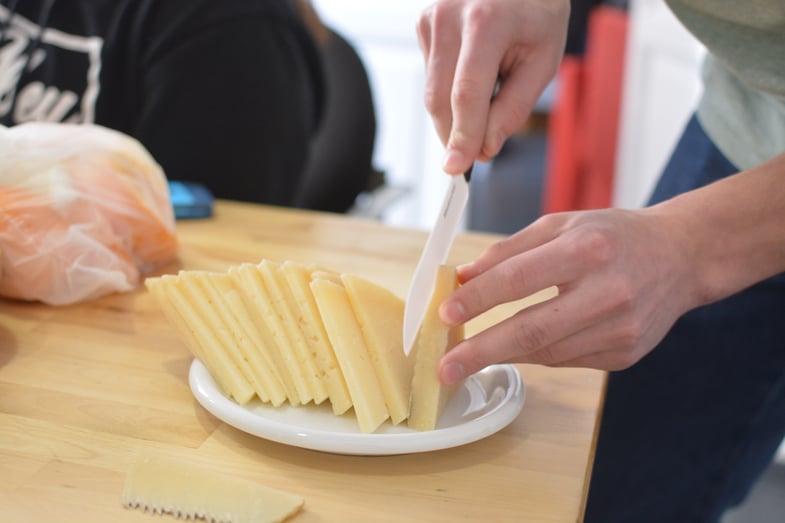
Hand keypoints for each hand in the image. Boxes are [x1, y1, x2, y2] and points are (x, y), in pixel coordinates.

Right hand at [417, 0, 568, 173]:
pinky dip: (450, 93)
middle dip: (455, 135)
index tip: (458, 165)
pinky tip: (474, 75)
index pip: (467, 94)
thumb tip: (485, 147)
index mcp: (486, 22)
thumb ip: (513, 109)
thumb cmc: (537, 15)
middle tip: (476, 153)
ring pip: (432, 94)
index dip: (462, 135)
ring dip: (455, 115)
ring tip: (489, 96)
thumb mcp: (543, 62)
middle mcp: (450, 17)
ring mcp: (432, 20)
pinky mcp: (424, 26)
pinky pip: (431, 78)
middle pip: (440, 99)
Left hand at [437, 208, 703, 382]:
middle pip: (532, 329)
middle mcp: (609, 291)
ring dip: (504, 355)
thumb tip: (463, 278)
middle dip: (481, 351)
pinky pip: (566, 360)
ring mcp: (621, 329)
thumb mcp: (561, 224)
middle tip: (445, 367)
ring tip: (470, 358)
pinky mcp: (626, 354)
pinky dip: (535, 355)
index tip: (444, 314)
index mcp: (588, 249)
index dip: (478, 299)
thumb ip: (510, 250)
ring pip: (547, 352)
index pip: (519, 279)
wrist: (681, 257)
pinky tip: (517, 349)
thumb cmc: (614, 235)